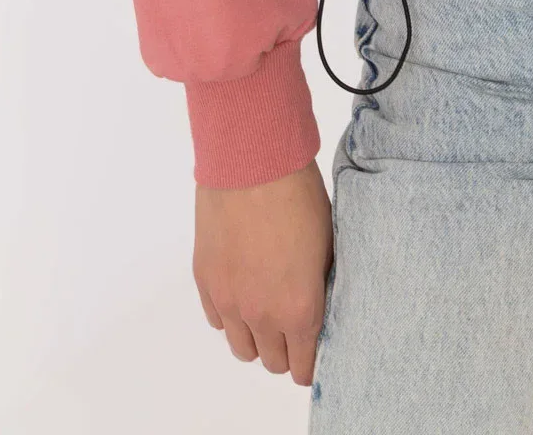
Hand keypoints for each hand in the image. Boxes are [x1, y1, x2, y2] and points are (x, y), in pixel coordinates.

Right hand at [193, 159, 333, 385]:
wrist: (253, 164)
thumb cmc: (300, 197)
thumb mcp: (327, 245)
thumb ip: (319, 286)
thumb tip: (318, 303)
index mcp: (299, 310)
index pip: (302, 368)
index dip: (310, 362)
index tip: (313, 349)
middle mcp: (261, 316)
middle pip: (272, 362)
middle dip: (285, 349)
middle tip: (293, 324)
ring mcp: (229, 301)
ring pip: (242, 348)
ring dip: (256, 337)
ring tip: (266, 310)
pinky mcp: (205, 282)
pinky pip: (217, 320)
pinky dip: (230, 314)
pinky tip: (242, 290)